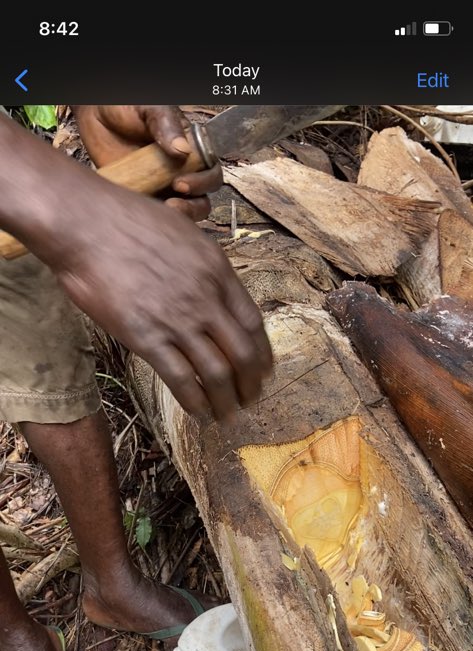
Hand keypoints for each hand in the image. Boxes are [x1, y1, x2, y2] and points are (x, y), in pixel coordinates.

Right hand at [0, 113, 271, 420]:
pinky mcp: (146, 338)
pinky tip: (197, 412)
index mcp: (217, 271)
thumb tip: (208, 288)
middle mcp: (205, 299)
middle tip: (249, 400)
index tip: (264, 370)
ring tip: (226, 415)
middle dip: (250, 385)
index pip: (253, 322)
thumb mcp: (182, 232)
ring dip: (226, 401)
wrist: (84, 223)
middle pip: (243, 354)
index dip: (262, 353)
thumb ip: (201, 265)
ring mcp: (177, 320)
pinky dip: (194, 401)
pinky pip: (181, 379)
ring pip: (217, 373)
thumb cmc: (125, 220)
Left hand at [73, 105, 221, 221]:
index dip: (203, 182)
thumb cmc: (125, 106)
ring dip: (179, 217)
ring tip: (162, 212)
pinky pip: (157, 218)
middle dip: (192, 205)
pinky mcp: (145, 199)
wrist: (95, 115)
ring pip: (185, 213)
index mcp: (190, 149)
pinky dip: (155, 221)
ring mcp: (163, 188)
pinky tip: (145, 215)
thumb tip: (182, 150)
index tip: (180, 183)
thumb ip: (166, 124)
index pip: (210, 171)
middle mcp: (181, 171)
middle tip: (172, 202)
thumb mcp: (148, 108)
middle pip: (202, 198)